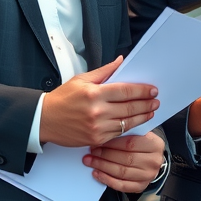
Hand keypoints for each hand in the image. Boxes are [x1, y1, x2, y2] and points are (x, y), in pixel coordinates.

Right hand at [40, 56, 159, 147]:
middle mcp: (97, 111)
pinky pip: (117, 134)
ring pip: (127, 123)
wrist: (44, 120)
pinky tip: (135, 123)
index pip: (126, 91)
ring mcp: (97, 127)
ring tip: (151, 112)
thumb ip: (104, 71)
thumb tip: (121, 61)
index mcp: (95, 93)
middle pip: (130, 107)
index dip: (142, 91)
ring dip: (142, 117)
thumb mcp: (81, 79)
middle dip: (146, 104)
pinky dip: (128, 128)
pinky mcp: (95, 139)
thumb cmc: (62, 98)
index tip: (152, 90)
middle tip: (156, 101)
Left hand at [84, 132, 165, 191]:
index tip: (98, 141)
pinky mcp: (141, 186)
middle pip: (125, 158)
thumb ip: (128, 134)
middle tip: (91, 151)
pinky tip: (97, 174)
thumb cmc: (143, 145)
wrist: (152, 160)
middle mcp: (154, 161)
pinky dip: (107, 180)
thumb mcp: (141, 135)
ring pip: (122, 172)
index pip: (130, 143)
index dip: (112, 143)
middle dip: (105, 155)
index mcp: (155, 144)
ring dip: (103, 167)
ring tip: (90, 161)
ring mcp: (148, 175)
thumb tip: (105, 135)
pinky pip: (121, 185)